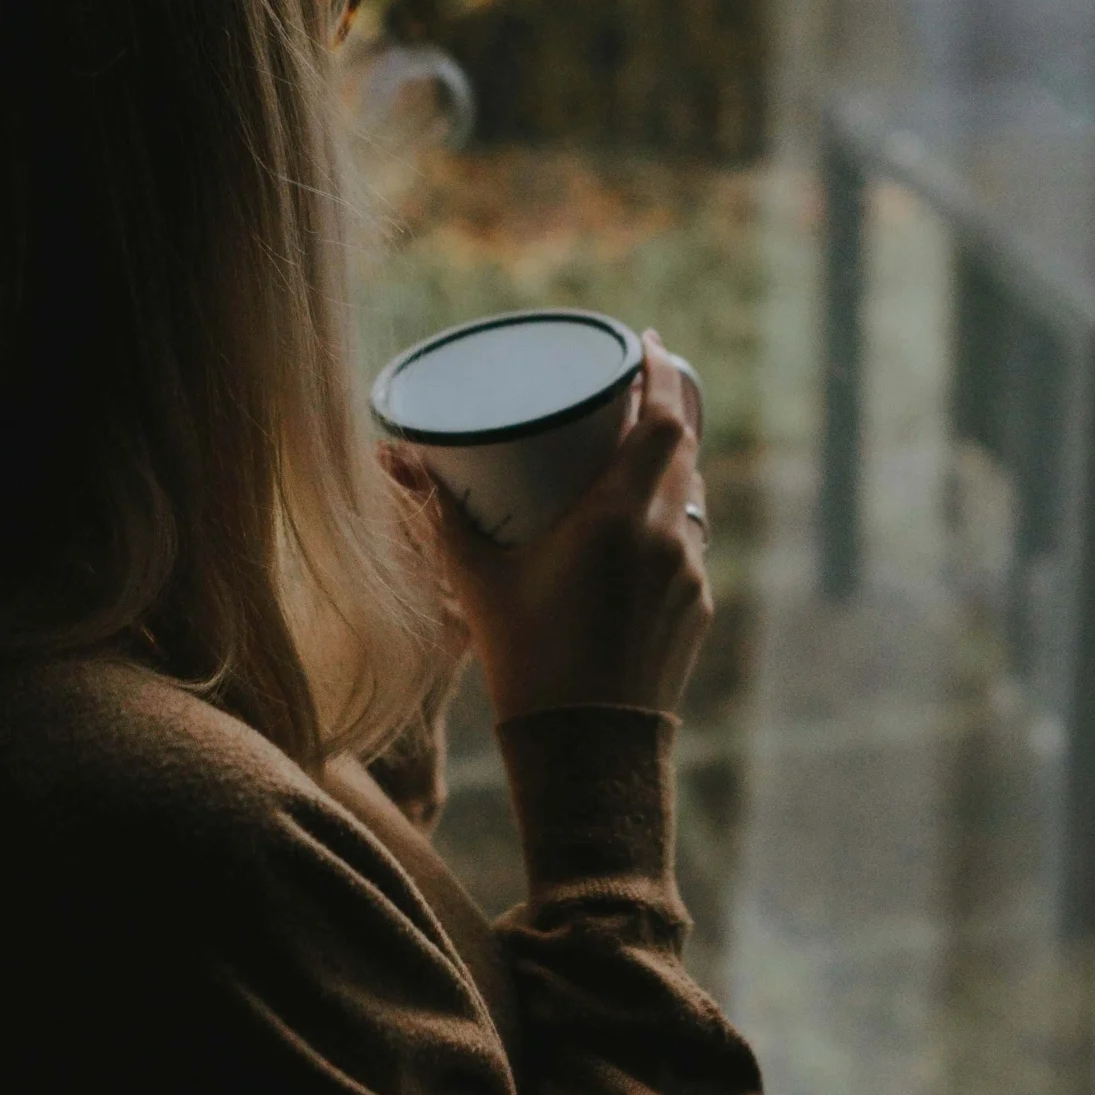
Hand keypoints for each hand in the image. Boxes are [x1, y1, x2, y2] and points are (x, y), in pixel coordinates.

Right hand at [392, 332, 710, 722]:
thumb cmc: (525, 662)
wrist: (586, 754)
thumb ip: (442, 515)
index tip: (645, 341)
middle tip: (630, 389)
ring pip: (690, 496)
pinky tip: (637, 530)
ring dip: (667, 469)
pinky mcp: (698, 607)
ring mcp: (690, 574)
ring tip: (632, 455)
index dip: (662, 371)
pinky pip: (688, 543)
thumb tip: (396, 461)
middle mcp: (664, 536)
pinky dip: (666, 522)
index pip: (664, 420)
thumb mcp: (478, 582)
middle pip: (683, 448)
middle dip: (663, 411)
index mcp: (617, 518)